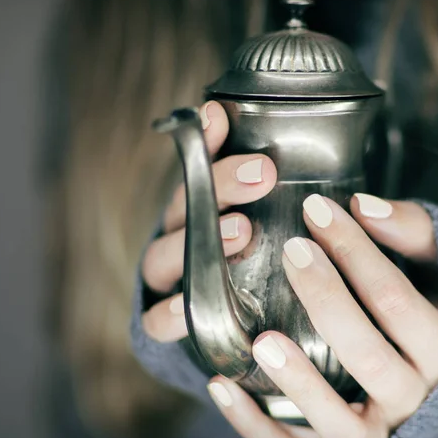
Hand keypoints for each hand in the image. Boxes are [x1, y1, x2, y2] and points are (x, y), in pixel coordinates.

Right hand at [141, 100, 276, 337]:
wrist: (213, 321)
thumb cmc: (236, 262)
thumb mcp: (254, 223)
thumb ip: (261, 192)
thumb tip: (281, 147)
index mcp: (198, 208)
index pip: (198, 168)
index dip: (205, 141)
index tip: (220, 117)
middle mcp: (178, 235)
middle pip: (188, 205)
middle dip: (222, 185)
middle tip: (262, 173)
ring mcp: (167, 277)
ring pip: (168, 254)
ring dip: (204, 241)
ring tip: (243, 230)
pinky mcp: (159, 319)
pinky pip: (157, 318)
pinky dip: (170, 312)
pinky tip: (188, 308)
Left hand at [205, 196, 437, 437]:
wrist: (425, 374)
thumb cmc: (419, 304)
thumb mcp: (430, 263)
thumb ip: (410, 231)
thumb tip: (365, 205)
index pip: (397, 300)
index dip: (357, 252)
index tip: (316, 209)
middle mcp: (409, 396)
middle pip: (369, 358)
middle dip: (327, 300)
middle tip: (293, 251)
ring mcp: (371, 430)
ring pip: (340, 424)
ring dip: (299, 382)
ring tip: (262, 340)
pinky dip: (255, 427)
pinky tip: (221, 385)